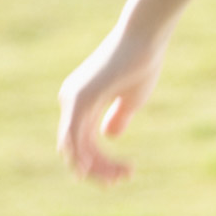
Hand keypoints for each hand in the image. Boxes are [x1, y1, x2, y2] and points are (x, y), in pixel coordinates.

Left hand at [58, 23, 171, 183]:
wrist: (145, 36)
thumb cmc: (142, 62)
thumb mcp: (130, 99)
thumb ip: (117, 117)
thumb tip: (108, 137)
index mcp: (82, 100)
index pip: (84, 142)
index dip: (102, 163)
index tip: (128, 173)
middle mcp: (70, 100)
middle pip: (76, 149)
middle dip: (99, 169)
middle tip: (125, 178)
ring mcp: (72, 98)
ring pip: (75, 146)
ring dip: (96, 167)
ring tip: (120, 176)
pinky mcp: (80, 97)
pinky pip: (73, 134)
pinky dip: (80, 155)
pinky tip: (87, 171)